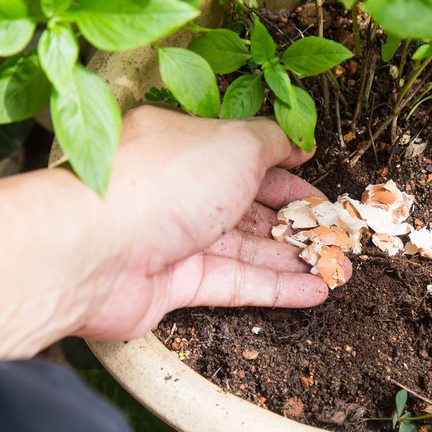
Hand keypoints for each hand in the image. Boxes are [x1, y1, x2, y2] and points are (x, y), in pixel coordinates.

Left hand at [75, 106, 350, 340]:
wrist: (93, 250)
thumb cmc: (165, 183)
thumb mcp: (234, 145)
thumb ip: (271, 140)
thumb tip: (297, 140)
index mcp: (187, 147)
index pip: (248, 159)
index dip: (290, 175)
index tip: (323, 192)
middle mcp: (179, 190)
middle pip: (250, 207)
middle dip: (297, 222)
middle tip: (337, 236)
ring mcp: (175, 239)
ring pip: (247, 248)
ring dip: (294, 258)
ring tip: (338, 269)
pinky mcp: (175, 283)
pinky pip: (235, 283)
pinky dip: (275, 288)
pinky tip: (314, 292)